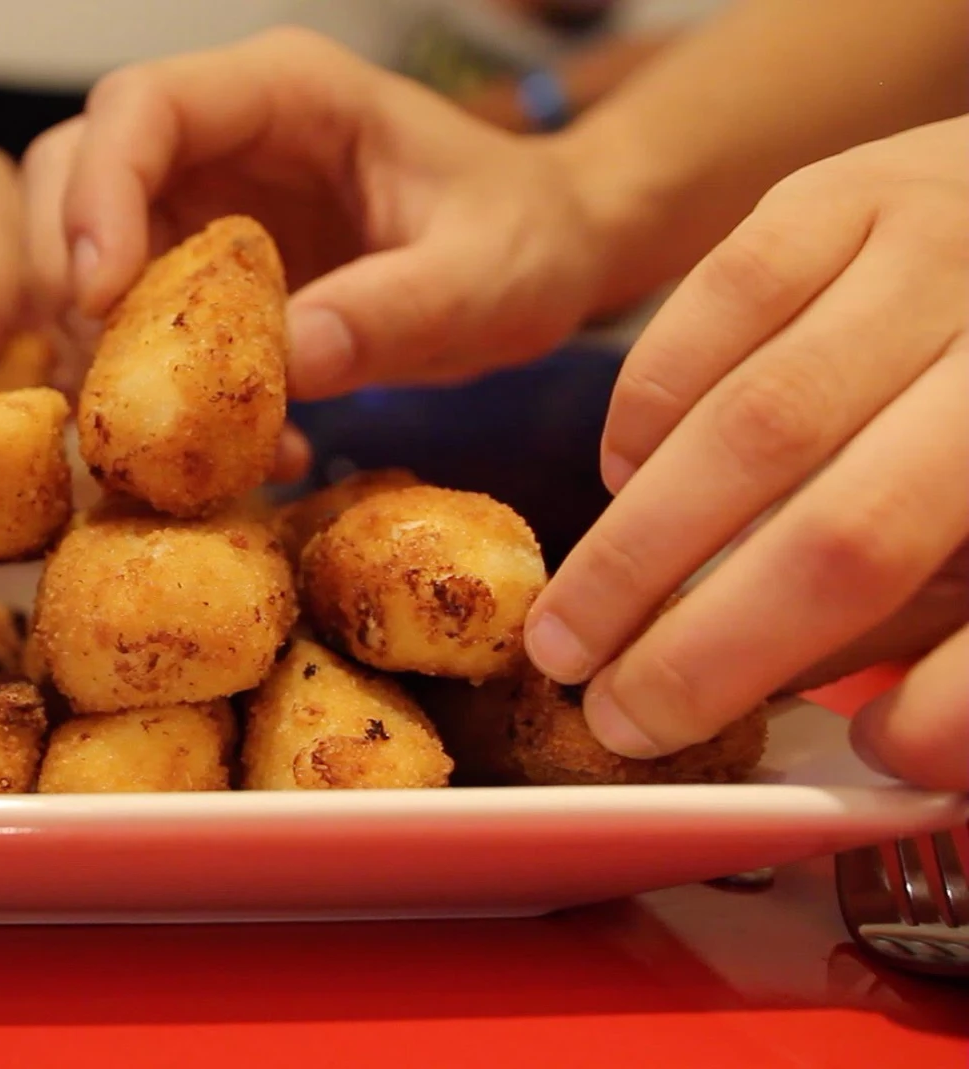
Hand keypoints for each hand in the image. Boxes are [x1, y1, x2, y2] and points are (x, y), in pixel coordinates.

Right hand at [22, 28, 604, 400]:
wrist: (541, 259)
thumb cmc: (524, 239)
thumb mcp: (488, 279)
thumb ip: (398, 310)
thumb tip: (290, 360)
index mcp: (284, 93)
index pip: (143, 107)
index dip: (98, 192)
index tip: (102, 296)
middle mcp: (221, 136)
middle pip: (74, 169)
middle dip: (72, 275)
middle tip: (117, 378)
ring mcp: (198, 199)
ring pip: (78, 245)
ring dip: (98, 342)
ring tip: (174, 425)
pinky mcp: (195, 266)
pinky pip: (125, 316)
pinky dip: (146, 384)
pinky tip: (232, 444)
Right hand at [525, 118, 968, 789]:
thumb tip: (898, 750)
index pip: (888, 560)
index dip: (764, 665)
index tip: (667, 732)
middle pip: (831, 513)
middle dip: (689, 631)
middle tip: (598, 702)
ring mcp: (933, 243)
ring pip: (754, 415)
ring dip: (638, 538)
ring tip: (572, 621)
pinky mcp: (843, 188)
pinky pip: (716, 303)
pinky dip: (650, 407)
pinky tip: (627, 476)